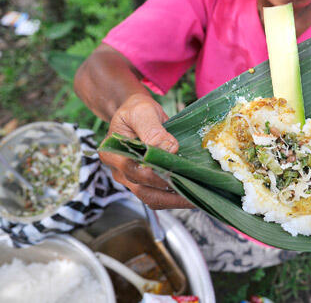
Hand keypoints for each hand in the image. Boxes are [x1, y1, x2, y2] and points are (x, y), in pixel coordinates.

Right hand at [100, 93, 193, 208]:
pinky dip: (174, 197)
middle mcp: (119, 171)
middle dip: (170, 195)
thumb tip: (169, 149)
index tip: (178, 170)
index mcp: (113, 153)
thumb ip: (153, 130)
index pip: (134, 171)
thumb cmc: (136, 110)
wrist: (136, 113)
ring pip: (152, 198)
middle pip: (144, 191)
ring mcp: (131, 179)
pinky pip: (158, 195)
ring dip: (175, 201)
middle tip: (195, 192)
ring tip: (197, 197)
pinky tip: (191, 194)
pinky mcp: (144, 182)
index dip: (157, 174)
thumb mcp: (142, 111)